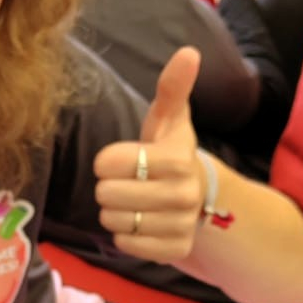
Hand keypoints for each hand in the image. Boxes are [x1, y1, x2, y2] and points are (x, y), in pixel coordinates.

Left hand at [93, 46, 204, 262]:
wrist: (195, 193)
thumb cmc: (168, 151)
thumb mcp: (168, 119)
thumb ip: (173, 88)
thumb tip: (189, 52)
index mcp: (177, 159)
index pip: (109, 164)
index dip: (107, 161)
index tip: (120, 159)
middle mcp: (183, 194)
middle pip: (107, 195)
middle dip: (108, 188)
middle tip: (126, 183)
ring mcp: (181, 225)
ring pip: (115, 221)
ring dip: (115, 212)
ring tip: (133, 202)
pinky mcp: (175, 250)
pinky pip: (127, 246)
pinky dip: (125, 236)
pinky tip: (140, 222)